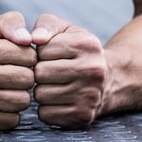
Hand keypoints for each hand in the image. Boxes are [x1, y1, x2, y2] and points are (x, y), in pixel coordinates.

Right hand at [0, 11, 36, 131]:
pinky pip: (13, 120)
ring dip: (16, 96)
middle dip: (23, 77)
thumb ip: (11, 22)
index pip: (30, 56)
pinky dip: (8, 113)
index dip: (26, 58)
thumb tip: (28, 38)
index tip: (13, 59)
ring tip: (2, 89)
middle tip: (9, 75)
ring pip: (23, 101)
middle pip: (29, 80)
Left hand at [30, 13, 108, 127]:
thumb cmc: (77, 51)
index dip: (40, 53)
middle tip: (48, 72)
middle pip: (40, 73)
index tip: (49, 55)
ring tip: (53, 85)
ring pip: (40, 95)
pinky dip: (46, 108)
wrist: (107, 81)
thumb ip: (46, 25)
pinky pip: (45, 115)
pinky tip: (58, 99)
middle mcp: (93, 70)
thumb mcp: (65, 30)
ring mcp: (90, 95)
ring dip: (40, 90)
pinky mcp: (83, 116)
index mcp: (87, 44)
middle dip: (38, 72)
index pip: (42, 50)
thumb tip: (33, 38)